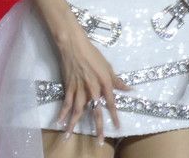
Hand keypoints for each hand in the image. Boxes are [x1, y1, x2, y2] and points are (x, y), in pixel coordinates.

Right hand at [55, 27, 129, 142]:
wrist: (75, 47)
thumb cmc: (94, 55)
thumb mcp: (108, 67)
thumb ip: (117, 81)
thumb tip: (129, 89)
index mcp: (105, 82)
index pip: (111, 102)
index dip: (115, 115)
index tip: (118, 127)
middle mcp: (93, 88)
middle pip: (96, 110)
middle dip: (98, 126)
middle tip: (98, 140)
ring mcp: (80, 89)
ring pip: (78, 110)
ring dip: (73, 123)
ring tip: (69, 136)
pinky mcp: (69, 87)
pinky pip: (66, 102)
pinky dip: (62, 112)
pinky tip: (58, 122)